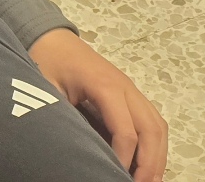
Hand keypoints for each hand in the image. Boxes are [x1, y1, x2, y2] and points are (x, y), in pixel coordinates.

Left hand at [28, 29, 167, 180]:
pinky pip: (153, 120)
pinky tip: (149, 163)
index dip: (123, 158)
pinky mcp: (131, 93)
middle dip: (150, 163)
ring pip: (157, 126)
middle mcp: (125, 87)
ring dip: (158, 156)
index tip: (114, 176)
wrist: (50, 36)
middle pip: (151, 130)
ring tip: (150, 181)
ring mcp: (131, 89)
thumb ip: (63, 117)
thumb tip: (74, 150)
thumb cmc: (46, 61)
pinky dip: (155, 144)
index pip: (125, 131)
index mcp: (105, 85)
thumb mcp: (46, 89)